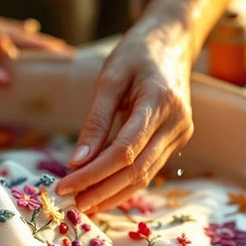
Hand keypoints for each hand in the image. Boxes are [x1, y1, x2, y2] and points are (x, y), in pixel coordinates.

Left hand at [55, 24, 193, 213]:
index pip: (124, 151)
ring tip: (83, 205)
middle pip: (136, 171)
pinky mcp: (178, 139)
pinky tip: (102, 193)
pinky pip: (149, 168)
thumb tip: (76, 162)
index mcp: (160, 102)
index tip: (64, 186)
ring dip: (113, 194)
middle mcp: (177, 123)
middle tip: (71, 203)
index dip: (93, 174)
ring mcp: (181, 133)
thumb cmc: (136, 53)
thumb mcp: (109, 78)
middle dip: (101, 191)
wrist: (172, 41)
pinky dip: (125, 184)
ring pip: (145, 176)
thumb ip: (95, 121)